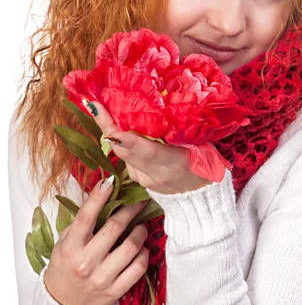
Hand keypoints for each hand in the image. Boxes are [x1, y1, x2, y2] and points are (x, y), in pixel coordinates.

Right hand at [44, 177, 149, 304]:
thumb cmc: (64, 267)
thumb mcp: (64, 243)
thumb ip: (81, 224)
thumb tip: (104, 198)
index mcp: (71, 248)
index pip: (86, 216)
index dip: (99, 196)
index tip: (110, 181)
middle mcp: (86, 262)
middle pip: (115, 227)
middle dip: (131, 209)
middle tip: (141, 201)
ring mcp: (102, 278)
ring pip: (131, 246)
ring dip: (141, 231)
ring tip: (141, 225)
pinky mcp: (116, 291)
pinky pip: (138, 267)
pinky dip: (144, 253)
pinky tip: (141, 248)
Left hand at [85, 98, 212, 193]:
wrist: (201, 198)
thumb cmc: (205, 163)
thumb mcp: (199, 145)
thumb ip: (179, 132)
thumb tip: (160, 109)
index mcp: (175, 161)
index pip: (148, 151)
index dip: (128, 140)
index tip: (112, 130)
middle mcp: (157, 173)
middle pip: (126, 152)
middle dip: (108, 128)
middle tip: (95, 106)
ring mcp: (147, 180)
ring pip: (124, 156)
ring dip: (113, 136)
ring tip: (103, 112)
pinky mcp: (142, 183)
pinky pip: (129, 162)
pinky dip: (126, 147)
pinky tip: (124, 135)